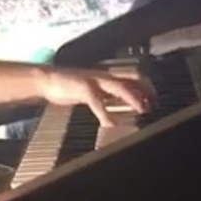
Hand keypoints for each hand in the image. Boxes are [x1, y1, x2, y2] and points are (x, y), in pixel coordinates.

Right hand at [39, 66, 154, 126]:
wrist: (45, 80)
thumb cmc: (65, 86)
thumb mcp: (90, 91)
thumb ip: (104, 96)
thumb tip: (116, 106)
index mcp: (106, 76)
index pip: (133, 76)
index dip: (147, 86)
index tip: (155, 99)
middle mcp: (103, 76)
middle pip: (133, 77)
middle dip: (146, 90)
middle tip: (154, 105)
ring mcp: (94, 81)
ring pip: (120, 86)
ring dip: (133, 98)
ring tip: (142, 111)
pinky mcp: (83, 88)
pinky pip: (98, 102)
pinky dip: (106, 115)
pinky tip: (110, 125)